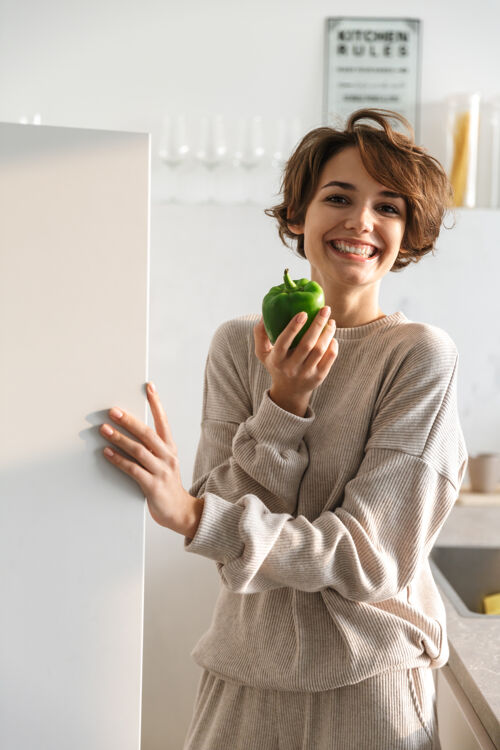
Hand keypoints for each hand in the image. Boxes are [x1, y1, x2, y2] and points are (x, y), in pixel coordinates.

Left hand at [100, 383, 202, 535]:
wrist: (180, 512)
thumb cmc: (167, 484)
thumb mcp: (164, 461)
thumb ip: (151, 447)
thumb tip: (129, 429)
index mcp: (170, 448)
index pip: (163, 421)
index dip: (156, 403)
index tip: (149, 387)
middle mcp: (167, 456)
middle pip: (148, 433)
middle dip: (129, 420)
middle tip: (113, 411)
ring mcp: (161, 471)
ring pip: (139, 450)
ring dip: (119, 438)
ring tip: (104, 429)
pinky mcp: (153, 486)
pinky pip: (133, 470)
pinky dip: (118, 460)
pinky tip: (107, 453)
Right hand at [253, 307, 337, 415]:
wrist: (289, 391)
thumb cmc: (276, 364)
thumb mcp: (262, 353)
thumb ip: (260, 334)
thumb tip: (265, 314)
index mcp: (276, 360)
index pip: (284, 342)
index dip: (294, 327)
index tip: (303, 312)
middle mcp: (291, 368)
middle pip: (307, 344)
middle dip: (317, 324)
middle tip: (325, 309)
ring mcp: (306, 374)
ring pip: (320, 350)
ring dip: (328, 333)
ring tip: (331, 322)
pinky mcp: (318, 377)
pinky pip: (329, 359)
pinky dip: (333, 346)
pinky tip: (332, 336)